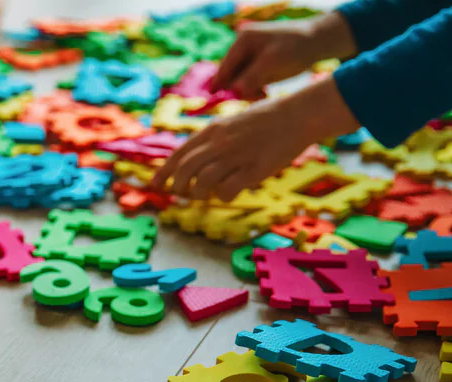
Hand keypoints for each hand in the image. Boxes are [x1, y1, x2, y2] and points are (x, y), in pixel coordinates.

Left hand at [151, 77, 360, 201]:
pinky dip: (222, 196)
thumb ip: (213, 140)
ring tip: (204, 195)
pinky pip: (227, 191)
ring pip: (202, 183)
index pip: (179, 154)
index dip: (164, 172)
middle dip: (178, 186)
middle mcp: (219, 143)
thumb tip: (195, 160)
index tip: (154, 185)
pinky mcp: (253, 170)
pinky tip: (228, 193)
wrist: (297, 115)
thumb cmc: (266, 119)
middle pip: (185, 170)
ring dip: (199, 194)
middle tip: (181, 194)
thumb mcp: (231, 122)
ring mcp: (236, 157)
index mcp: (212, 131)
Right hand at [212, 12, 356, 98]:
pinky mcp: (256, 66)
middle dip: (239, 89)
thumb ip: (251, 77)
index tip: (213, 99)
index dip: (219, 83)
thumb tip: (234, 91)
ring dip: (248, 91)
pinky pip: (247, 82)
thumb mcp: (273, 63)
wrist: (315, 43)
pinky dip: (254, 90)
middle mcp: (242, 47)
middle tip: (257, 97)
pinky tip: (265, 92)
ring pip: (238, 81)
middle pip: (230, 75)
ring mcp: (248, 56)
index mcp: (243, 41)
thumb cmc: (295, 48)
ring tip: (264, 94)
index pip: (225, 66)